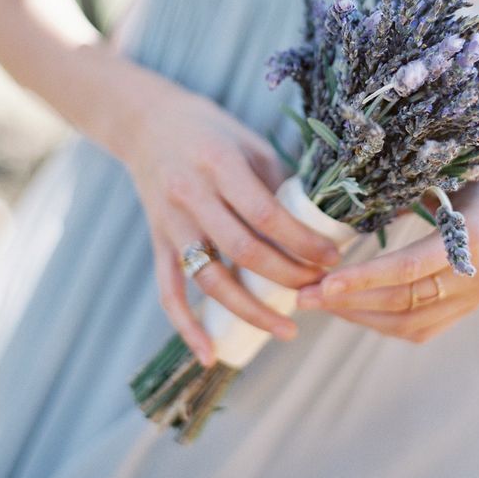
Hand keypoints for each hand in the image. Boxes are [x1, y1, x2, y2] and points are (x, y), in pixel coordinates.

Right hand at [123, 75, 341, 365]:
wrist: (145, 123)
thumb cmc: (210, 130)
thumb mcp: (249, 143)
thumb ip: (276, 184)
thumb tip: (316, 226)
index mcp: (220, 164)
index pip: (267, 215)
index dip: (303, 242)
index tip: (332, 258)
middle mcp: (192, 195)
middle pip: (244, 251)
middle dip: (288, 277)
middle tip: (319, 289)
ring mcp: (171, 223)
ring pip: (210, 279)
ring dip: (250, 311)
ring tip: (287, 330)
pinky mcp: (157, 242)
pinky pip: (169, 291)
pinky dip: (187, 327)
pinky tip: (211, 354)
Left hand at [295, 164, 478, 343]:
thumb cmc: (478, 174)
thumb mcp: (444, 174)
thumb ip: (404, 193)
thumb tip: (342, 202)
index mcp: (473, 237)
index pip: (410, 270)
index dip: (365, 279)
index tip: (324, 281)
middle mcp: (477, 275)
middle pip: (404, 301)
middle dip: (348, 302)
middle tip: (303, 295)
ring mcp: (476, 297)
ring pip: (409, 323)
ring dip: (358, 316)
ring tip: (318, 301)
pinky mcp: (468, 308)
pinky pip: (421, 328)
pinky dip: (381, 322)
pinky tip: (350, 307)